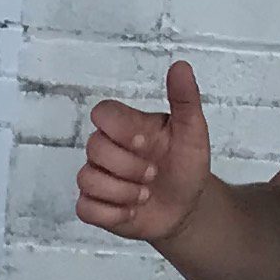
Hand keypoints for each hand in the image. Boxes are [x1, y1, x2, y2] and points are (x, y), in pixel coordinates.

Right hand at [77, 62, 216, 244]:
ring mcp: (97, 177)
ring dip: (124, 193)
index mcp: (127, 126)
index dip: (120, 130)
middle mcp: (107, 148)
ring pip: (88, 179)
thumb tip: (181, 66)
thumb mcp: (193, 132)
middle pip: (94, 148)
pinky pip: (86, 208)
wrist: (187, 207)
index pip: (102, 113)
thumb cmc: (186, 166)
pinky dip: (113, 213)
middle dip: (129, 167)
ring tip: (145, 196)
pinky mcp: (93, 205)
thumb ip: (185, 99)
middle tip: (154, 175)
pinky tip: (132, 211)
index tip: (146, 143)